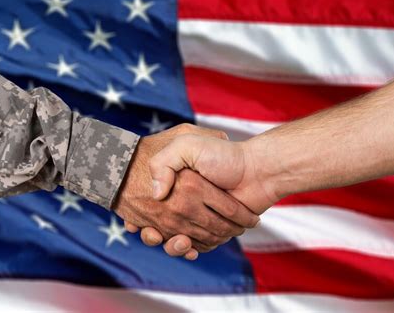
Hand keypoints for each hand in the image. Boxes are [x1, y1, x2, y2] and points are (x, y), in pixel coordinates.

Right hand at [113, 125, 259, 259]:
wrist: (258, 170)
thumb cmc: (224, 156)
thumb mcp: (187, 143)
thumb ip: (165, 162)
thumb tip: (156, 195)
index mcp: (176, 183)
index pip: (151, 202)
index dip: (139, 215)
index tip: (135, 223)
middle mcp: (185, 199)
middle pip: (162, 224)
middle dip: (155, 234)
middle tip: (155, 233)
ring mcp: (198, 215)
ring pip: (177, 238)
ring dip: (174, 245)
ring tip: (180, 240)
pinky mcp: (212, 229)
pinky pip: (196, 245)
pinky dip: (192, 249)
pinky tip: (190, 247)